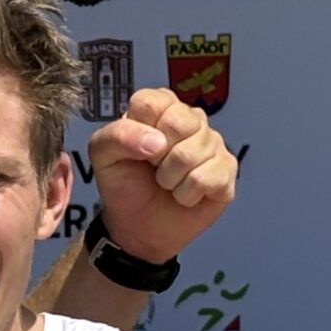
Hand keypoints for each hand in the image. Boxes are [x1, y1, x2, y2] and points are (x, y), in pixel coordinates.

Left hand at [87, 88, 236, 264]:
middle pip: (179, 123)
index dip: (139, 132)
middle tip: (153, 168)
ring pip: (192, 154)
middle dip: (158, 156)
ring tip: (167, 183)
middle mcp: (190, 119)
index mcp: (160, 107)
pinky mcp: (227, 169)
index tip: (137, 150)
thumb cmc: (124, 185)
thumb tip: (157, 142)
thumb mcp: (103, 156)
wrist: (138, 227)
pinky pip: (208, 178)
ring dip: (171, 179)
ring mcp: (212, 143)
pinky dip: (187, 194)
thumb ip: (117, 136)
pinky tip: (185, 194)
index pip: (151, 102)